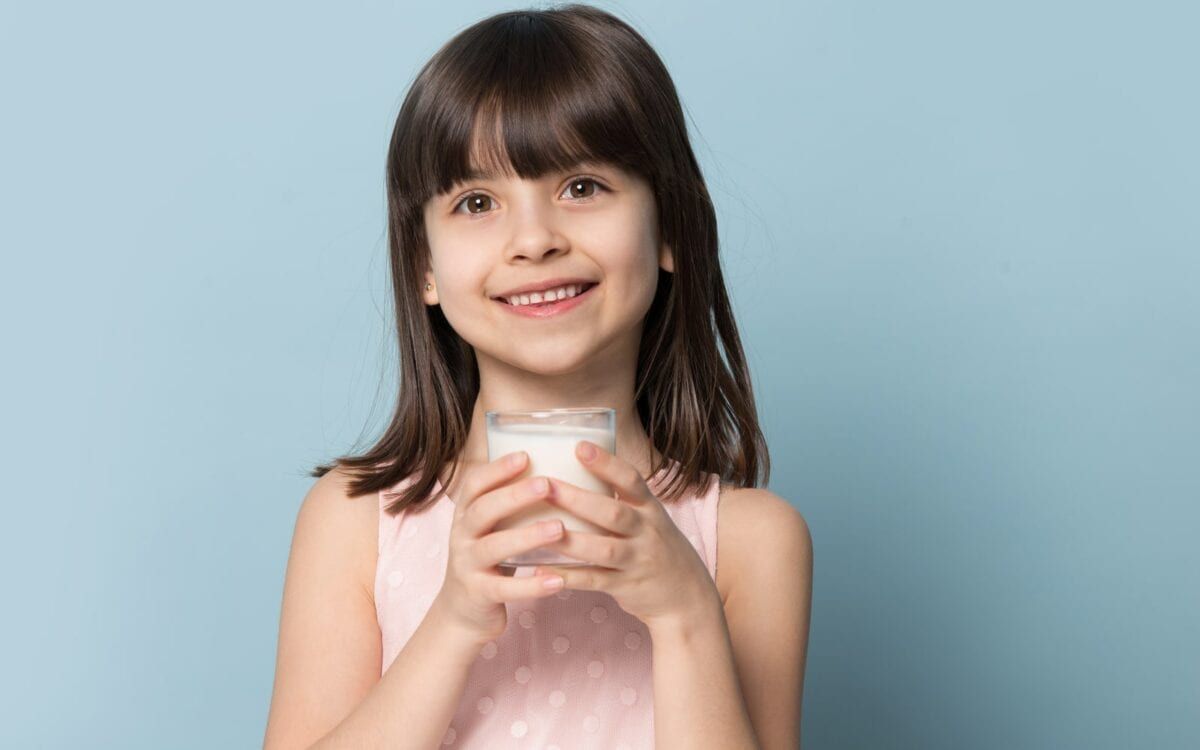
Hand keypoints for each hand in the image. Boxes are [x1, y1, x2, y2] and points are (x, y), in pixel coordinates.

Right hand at [433, 451, 570, 645]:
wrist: (463, 612)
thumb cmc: (488, 559)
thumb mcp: (489, 527)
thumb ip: (509, 503)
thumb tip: (554, 466)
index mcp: (466, 514)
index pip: (474, 484)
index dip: (497, 469)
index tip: (525, 455)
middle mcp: (462, 536)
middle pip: (483, 510)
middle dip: (515, 496)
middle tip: (547, 485)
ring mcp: (467, 566)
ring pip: (494, 547)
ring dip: (527, 536)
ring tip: (559, 528)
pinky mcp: (479, 594)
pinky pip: (505, 589)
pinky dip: (532, 586)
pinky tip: (558, 581)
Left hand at [532, 441, 722, 630]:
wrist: (689, 597)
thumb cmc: (658, 549)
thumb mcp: (651, 519)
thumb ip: (622, 499)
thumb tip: (579, 467)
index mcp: (651, 509)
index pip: (631, 480)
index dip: (606, 463)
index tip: (579, 447)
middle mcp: (647, 532)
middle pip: (613, 513)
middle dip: (578, 499)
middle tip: (545, 486)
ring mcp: (638, 561)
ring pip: (603, 549)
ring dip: (570, 540)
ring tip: (538, 529)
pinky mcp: (627, 588)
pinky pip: (594, 581)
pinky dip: (568, 576)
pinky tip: (540, 569)